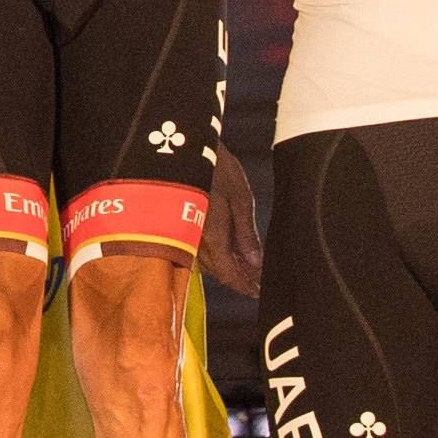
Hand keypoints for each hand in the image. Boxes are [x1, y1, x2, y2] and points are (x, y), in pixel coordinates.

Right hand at [197, 147, 264, 298]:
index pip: (228, 274)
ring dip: (226, 267)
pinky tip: (226, 250)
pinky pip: (198, 248)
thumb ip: (246, 233)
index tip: (259, 292)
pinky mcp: (178, 224)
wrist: (182, 145)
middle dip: (238, 278)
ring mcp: (184, 233)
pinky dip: (215, 254)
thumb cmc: (214, 166)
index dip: (244, 286)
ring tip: (246, 267)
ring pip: (207, 262)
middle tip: (257, 282)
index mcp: (212, 235)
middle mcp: (194, 240)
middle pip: (217, 272)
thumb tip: (256, 263)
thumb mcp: (239, 197)